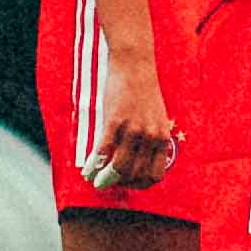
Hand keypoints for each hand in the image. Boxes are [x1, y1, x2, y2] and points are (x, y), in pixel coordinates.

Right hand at [88, 39, 180, 192]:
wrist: (135, 66)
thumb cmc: (142, 93)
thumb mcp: (155, 118)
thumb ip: (149, 140)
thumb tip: (137, 163)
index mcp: (162, 137)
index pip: (155, 175)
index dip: (140, 184)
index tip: (128, 183)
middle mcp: (151, 136)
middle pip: (135, 174)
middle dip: (121, 183)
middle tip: (108, 182)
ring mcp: (133, 129)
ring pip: (120, 167)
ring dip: (106, 178)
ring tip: (96, 180)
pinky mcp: (115, 121)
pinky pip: (103, 151)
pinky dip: (94, 164)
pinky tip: (88, 169)